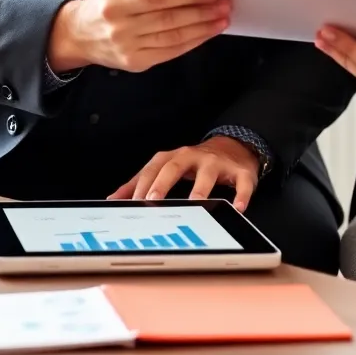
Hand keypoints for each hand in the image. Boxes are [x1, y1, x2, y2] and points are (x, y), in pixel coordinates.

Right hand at [46, 0, 230, 73]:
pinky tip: (210, 29)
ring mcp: (123, 39)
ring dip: (201, 19)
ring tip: (221, 11)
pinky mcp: (135, 59)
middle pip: (159, 5)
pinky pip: (171, 48)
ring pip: (169, 28)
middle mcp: (113, 12)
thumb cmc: (106, 2)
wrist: (80, 36)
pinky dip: (195, 38)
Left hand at [107, 136, 259, 211]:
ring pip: (208, 174)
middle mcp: (194, 156)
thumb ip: (141, 182)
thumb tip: (113, 199)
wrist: (235, 147)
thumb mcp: (168, 167)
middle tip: (153, 199)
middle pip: (175, 166)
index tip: (132, 201)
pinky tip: (237, 208)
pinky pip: (241, 183)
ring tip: (195, 204)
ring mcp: (217, 163)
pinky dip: (241, 195)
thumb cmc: (195, 162)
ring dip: (201, 189)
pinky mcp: (240, 171)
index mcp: (175, 157)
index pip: (155, 167)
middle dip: (163, 182)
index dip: (143, 182)